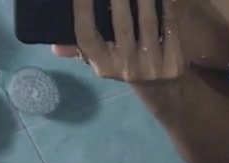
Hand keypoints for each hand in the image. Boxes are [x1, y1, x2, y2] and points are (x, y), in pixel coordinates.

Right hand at [56, 0, 182, 84]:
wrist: (162, 89)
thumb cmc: (124, 63)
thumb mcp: (102, 59)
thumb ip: (79, 48)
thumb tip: (55, 47)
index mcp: (102, 64)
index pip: (86, 35)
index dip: (82, 10)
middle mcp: (125, 67)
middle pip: (121, 24)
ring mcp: (152, 66)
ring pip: (147, 22)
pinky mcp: (174, 63)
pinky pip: (170, 27)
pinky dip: (166, 6)